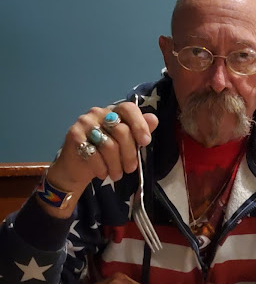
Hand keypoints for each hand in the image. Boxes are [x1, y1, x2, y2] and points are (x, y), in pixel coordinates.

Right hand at [38, 101, 158, 216]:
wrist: (77, 167)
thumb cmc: (105, 154)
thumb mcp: (126, 144)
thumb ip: (139, 131)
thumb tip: (154, 119)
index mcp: (114, 111)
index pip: (128, 108)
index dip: (139, 124)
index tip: (145, 142)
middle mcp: (98, 112)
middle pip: (121, 130)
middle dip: (129, 154)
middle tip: (130, 169)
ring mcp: (85, 122)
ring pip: (109, 145)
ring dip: (116, 165)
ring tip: (117, 175)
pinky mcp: (74, 135)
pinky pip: (94, 154)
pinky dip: (102, 168)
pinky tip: (103, 174)